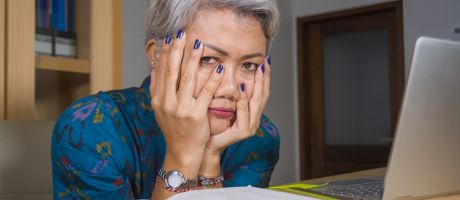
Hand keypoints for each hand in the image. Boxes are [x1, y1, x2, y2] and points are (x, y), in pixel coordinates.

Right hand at [149, 31, 224, 162]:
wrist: (182, 151)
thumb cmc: (173, 129)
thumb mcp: (160, 109)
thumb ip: (157, 88)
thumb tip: (155, 67)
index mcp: (158, 99)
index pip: (162, 71)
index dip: (167, 53)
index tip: (171, 38)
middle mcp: (168, 102)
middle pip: (173, 71)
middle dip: (178, 50)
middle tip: (183, 34)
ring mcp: (182, 108)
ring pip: (188, 79)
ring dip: (194, 60)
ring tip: (200, 44)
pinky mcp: (197, 115)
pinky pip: (205, 93)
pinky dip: (212, 80)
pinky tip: (217, 69)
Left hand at [205, 57, 270, 152]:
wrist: (206, 144)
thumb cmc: (212, 124)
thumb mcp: (223, 104)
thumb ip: (231, 93)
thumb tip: (231, 71)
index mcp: (251, 112)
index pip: (261, 91)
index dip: (264, 76)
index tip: (265, 61)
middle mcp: (254, 118)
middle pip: (263, 95)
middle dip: (265, 78)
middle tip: (266, 62)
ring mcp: (250, 126)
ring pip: (256, 102)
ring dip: (257, 85)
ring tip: (258, 71)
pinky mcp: (243, 132)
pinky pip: (244, 112)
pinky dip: (243, 100)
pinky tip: (242, 89)